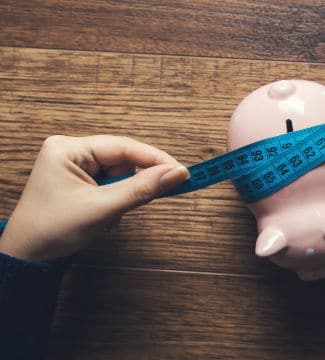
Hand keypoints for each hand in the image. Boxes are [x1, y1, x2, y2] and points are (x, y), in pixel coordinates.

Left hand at [0, 135, 188, 260]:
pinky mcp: (82, 180)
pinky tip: (104, 216)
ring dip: (124, 196)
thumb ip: (141, 189)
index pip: (123, 146)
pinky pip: (113, 184)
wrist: (29, 257)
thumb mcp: (102, 209)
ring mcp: (76, 166)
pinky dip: (117, 201)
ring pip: (121, 174)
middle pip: (123, 160)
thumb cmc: (51, 230)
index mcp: (68, 148)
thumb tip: (177, 173)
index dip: (155, 159)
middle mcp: (72, 151)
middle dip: (133, 184)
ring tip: (108, 216)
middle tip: (141, 202)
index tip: (181, 171)